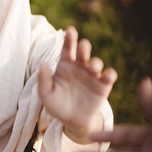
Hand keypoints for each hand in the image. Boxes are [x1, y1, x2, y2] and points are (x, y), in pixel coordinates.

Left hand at [39, 26, 116, 143]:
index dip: (69, 38)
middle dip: (84, 46)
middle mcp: (80, 66)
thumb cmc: (57, 106)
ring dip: (96, 62)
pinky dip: (109, 73)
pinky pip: (109, 75)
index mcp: (65, 65)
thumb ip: (43, 79)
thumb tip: (42, 63)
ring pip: (97, 62)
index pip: (67, 48)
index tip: (70, 30)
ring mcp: (92, 75)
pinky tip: (107, 75)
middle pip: (83, 51)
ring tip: (93, 67)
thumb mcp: (46, 94)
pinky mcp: (103, 86)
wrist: (73, 122)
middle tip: (83, 46)